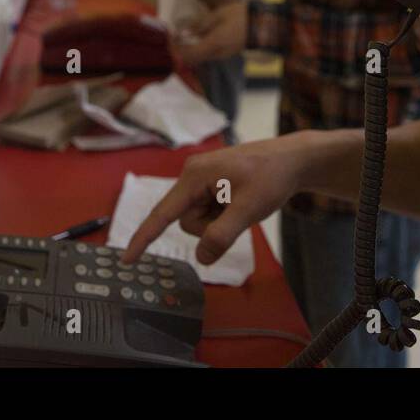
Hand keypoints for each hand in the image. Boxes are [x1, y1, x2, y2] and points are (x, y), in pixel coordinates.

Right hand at [121, 133, 312, 264]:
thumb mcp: (249, 210)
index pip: (162, 213)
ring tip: (242, 203)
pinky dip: (223, 215)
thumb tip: (200, 258)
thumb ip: (222, 235)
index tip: (126, 259)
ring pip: (197, 219)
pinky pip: (207, 211)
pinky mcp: (211, 184)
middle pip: (186, 220)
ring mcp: (201, 179)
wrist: (293, 159)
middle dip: (210, 227)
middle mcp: (192, 175)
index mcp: (194, 176)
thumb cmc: (271, 177)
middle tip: (239, 212)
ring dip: (218, 221)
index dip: (143, 238)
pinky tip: (240, 201)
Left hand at [174, 0, 246, 64]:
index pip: (188, 54)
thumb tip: (183, 33)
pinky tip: (197, 37)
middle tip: (174, 37)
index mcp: (213, 44)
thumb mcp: (219, 15)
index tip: (169, 38)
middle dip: (180, 50)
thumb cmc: (241, 16)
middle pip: (192, 59)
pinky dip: (198, 49)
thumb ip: (200, 25)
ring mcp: (222, 55)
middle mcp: (216, 54)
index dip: (175, 49)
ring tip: (184, 36)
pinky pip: (207, 55)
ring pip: (200, 58)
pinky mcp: (226, 53)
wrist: (263, 24)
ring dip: (189, 50)